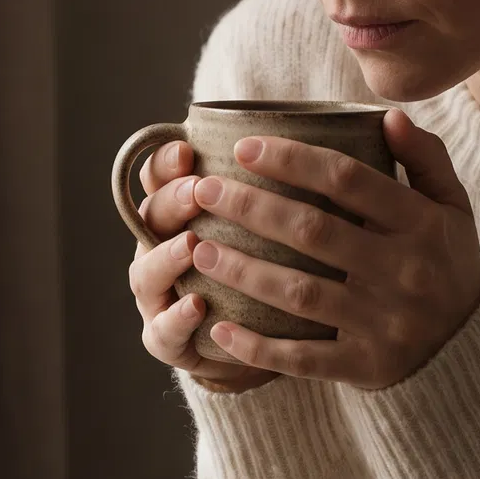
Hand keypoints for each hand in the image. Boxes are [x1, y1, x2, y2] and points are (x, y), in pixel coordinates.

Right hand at [126, 138, 279, 391]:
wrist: (260, 344)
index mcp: (180, 215)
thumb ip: (286, 189)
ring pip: (145, 273)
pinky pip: (163, 332)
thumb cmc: (271, 271)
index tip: (188, 150)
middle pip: (150, 219)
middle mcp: (160, 250)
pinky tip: (197, 306)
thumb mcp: (276, 227)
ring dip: (165, 257)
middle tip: (198, 192)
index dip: (167, 162)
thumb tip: (334, 134)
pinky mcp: (169, 341)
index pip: (159, 179)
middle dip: (171, 203)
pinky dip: (177, 319)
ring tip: (191, 246)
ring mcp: (159, 298)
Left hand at [185, 109, 479, 390]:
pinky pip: (303, 358)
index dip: (292, 159)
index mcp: (420, 224)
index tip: (244, 147)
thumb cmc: (449, 265)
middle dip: (250, 207)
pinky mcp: (366, 366)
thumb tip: (388, 116)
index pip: (348, 180)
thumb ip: (425, 159)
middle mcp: (402, 272)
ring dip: (242, 270)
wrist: (472, 350)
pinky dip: (257, 347)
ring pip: (299, 293)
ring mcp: (383, 323)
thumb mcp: (454, 208)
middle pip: (312, 232)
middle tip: (204, 189)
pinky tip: (218, 326)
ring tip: (198, 247)